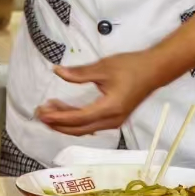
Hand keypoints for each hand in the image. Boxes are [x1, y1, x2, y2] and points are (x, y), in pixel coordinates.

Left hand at [35, 52, 163, 136]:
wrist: (155, 70)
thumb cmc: (131, 66)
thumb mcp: (103, 67)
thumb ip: (79, 73)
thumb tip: (57, 72)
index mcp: (109, 109)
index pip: (77, 118)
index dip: (58, 117)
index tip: (42, 112)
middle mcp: (111, 120)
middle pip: (79, 129)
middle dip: (58, 123)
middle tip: (40, 114)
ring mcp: (114, 121)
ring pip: (85, 128)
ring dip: (66, 122)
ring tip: (50, 110)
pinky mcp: (115, 118)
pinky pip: (91, 124)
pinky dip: (77, 120)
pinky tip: (66, 110)